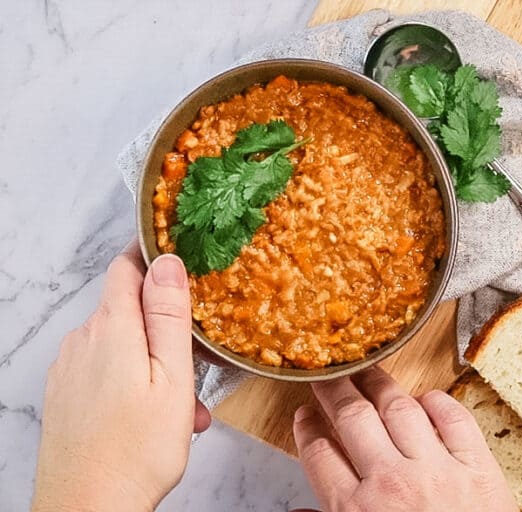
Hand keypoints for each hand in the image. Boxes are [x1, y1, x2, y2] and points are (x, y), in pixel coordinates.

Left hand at [32, 241, 210, 511]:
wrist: (88, 508)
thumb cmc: (136, 449)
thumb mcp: (172, 377)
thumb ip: (169, 316)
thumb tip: (167, 262)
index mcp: (112, 329)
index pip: (126, 267)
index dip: (152, 255)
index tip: (180, 258)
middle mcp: (82, 341)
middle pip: (126, 308)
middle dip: (164, 325)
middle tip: (197, 360)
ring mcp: (69, 368)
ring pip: (119, 343)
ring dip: (153, 361)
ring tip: (184, 405)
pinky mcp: (65, 393)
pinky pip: (104, 369)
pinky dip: (133, 381)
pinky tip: (155, 415)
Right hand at [293, 366, 517, 511]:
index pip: (320, 453)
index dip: (308, 428)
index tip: (305, 414)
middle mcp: (391, 483)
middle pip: (353, 418)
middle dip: (335, 391)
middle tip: (329, 376)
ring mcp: (437, 471)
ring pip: (399, 409)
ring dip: (380, 385)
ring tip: (369, 373)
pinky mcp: (479, 469)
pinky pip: (455, 419)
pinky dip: (438, 402)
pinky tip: (425, 397)